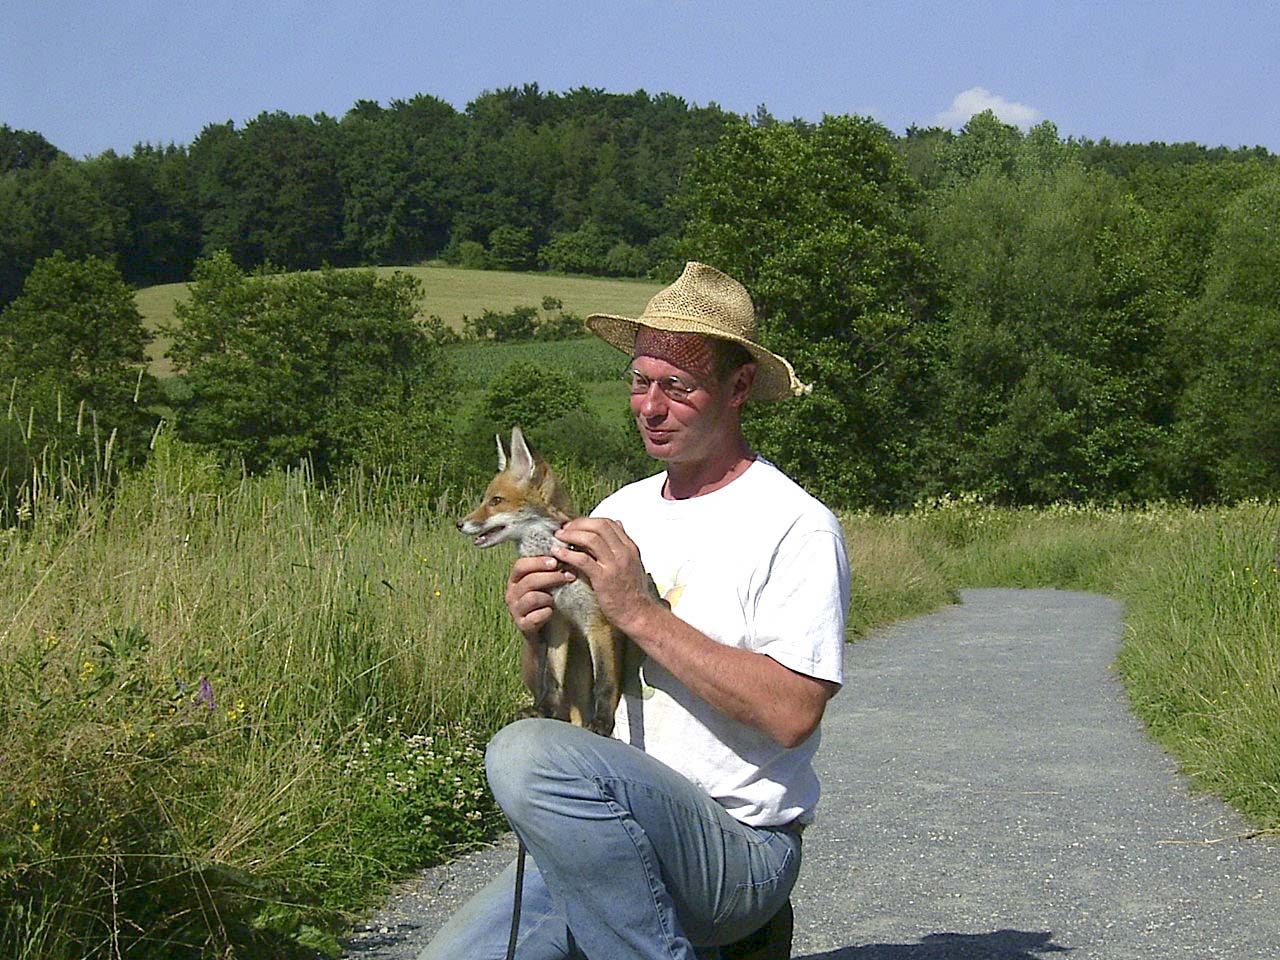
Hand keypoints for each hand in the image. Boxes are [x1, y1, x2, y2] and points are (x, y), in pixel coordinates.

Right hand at [505, 555, 574, 637]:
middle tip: (569, 576)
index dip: (538, 562)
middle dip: (551, 577)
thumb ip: (548, 570)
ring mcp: (515, 610)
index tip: (556, 561)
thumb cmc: (545, 602)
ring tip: (556, 599)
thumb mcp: (544, 584)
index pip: (520, 565)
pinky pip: (535, 617)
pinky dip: (546, 613)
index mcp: (515, 580)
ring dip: (548, 597)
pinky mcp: (522, 625)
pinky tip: (551, 612)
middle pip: (529, 580)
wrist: (543, 632)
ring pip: (532, 597)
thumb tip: (565, 553)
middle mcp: (511, 594)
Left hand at [551, 518, 659, 634]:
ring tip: (559, 537)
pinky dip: (568, 553)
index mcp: (629, 547)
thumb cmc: (633, 591)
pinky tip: (558, 553)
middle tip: (564, 529)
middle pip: (599, 526)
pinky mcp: (603, 578)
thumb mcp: (633, 562)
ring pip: (591, 539)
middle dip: (578, 524)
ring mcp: (614, 564)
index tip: (575, 525)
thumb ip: (623, 543)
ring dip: (571, 535)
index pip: (608, 523)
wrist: (639, 613)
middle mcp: (623, 552)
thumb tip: (618, 523)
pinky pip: (583, 560)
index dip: (588, 521)